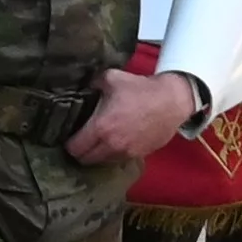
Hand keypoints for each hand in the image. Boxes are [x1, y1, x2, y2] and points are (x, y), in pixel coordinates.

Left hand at [71, 65, 202, 167]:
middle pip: (85, 160)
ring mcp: (126, 153)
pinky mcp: (138, 155)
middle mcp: (111, 145)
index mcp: (101, 127)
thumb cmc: (141, 89)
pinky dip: (114, 154)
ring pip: (102, 162)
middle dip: (80, 152)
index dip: (69, 142)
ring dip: (98, 154)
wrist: (172, 101)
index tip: (71, 135)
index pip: (74, 148)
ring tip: (99, 141)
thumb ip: (92, 84)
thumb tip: (82, 88)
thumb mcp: (112, 78)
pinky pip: (119, 160)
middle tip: (82, 140)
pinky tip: (117, 141)